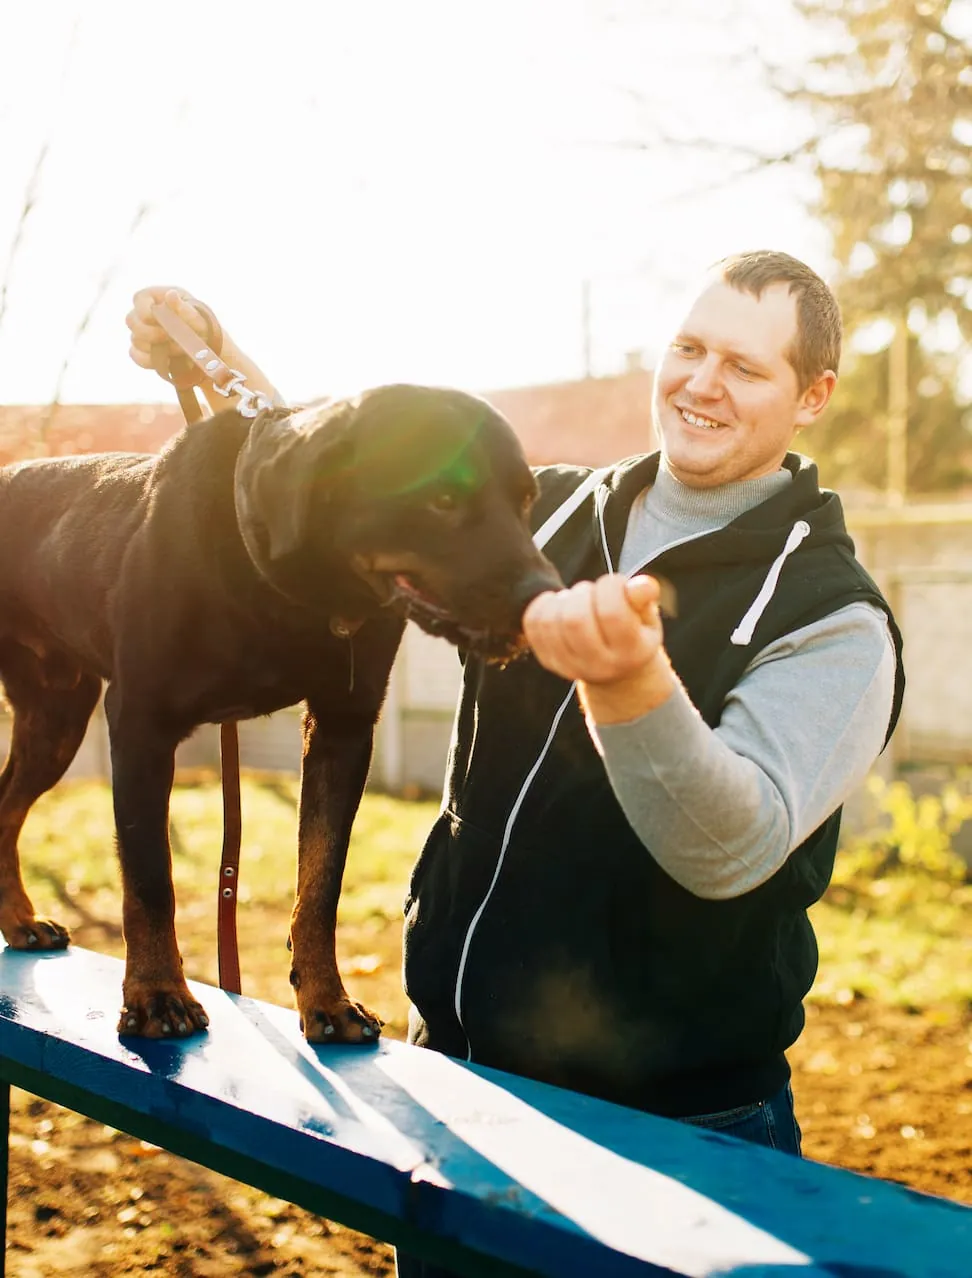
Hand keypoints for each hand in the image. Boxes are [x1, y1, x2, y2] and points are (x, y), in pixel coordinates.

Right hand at [126, 286, 282, 412]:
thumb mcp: (199, 318)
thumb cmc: (206, 329)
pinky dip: (149, 360)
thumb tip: (170, 295)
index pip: (139, 299)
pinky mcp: (144, 351)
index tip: (156, 318)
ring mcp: (143, 333)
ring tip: (180, 350)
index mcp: (159, 297)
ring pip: (135, 339)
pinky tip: (167, 360)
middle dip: (151, 332)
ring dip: (157, 347)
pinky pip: (136, 356)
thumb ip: (184, 309)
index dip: (144, 310)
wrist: (210, 353)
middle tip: (173, 339)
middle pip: (131, 320)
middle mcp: (148, 314)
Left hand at [523, 574, 676, 722]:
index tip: (614, 583)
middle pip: (575, 620)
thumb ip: (643, 599)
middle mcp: (600, 665)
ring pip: (551, 622)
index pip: (612, 614)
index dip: (610, 586)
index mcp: (631, 652)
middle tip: (592, 591)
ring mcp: (570, 666)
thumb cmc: (633, 633)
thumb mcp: (647, 617)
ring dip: (563, 598)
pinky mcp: (549, 661)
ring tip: (577, 598)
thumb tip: (643, 586)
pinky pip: (533, 626)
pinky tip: (558, 602)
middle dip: (582, 593)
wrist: (617, 671)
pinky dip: (542, 605)